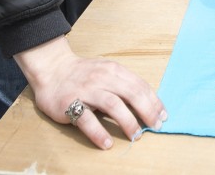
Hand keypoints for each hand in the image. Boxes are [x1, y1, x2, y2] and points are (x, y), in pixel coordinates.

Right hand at [15, 36, 166, 149]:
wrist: (52, 69)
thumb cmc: (83, 74)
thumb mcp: (106, 71)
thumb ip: (123, 84)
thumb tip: (147, 103)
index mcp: (113, 70)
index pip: (139, 85)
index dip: (153, 101)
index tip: (163, 116)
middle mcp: (102, 78)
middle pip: (131, 93)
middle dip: (147, 111)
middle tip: (155, 127)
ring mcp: (86, 90)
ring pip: (113, 105)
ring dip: (127, 122)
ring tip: (135, 136)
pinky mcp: (70, 103)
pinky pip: (86, 119)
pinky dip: (98, 132)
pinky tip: (107, 143)